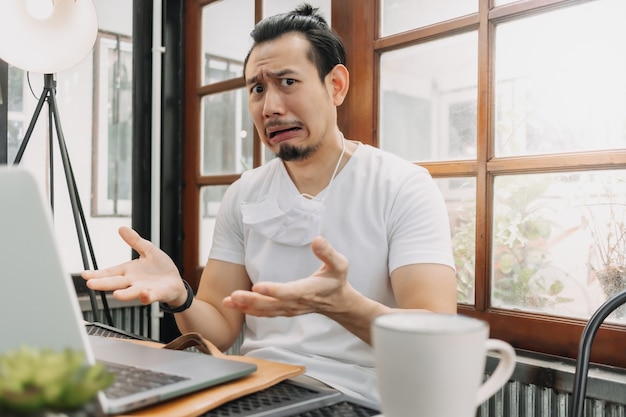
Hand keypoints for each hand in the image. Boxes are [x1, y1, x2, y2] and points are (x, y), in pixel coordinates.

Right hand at [81, 227, 185, 305]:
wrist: (175, 281)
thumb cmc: (160, 268)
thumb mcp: (148, 250)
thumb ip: (135, 241)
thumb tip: (122, 228)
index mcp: (129, 271)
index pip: (110, 272)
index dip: (97, 274)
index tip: (85, 274)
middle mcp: (133, 282)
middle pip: (116, 283)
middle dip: (103, 284)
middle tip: (90, 284)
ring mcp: (144, 289)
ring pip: (131, 292)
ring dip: (124, 294)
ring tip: (116, 294)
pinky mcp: (156, 294)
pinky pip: (151, 296)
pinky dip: (146, 296)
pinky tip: (143, 294)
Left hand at [223, 236, 352, 316]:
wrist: (338, 302)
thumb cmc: (336, 280)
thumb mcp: (339, 264)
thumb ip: (328, 253)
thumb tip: (317, 240)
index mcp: (308, 291)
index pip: (289, 292)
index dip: (274, 290)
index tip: (258, 286)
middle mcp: (296, 303)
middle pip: (271, 304)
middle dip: (252, 300)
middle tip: (233, 295)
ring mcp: (289, 309)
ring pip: (265, 310)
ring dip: (246, 306)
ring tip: (228, 300)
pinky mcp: (284, 310)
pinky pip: (264, 313)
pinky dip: (249, 310)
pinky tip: (234, 305)